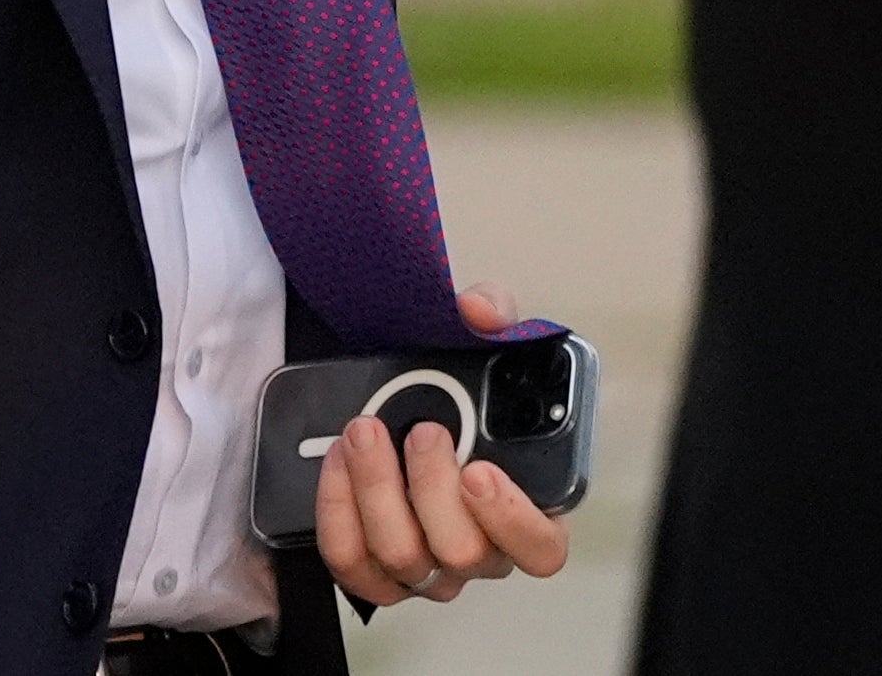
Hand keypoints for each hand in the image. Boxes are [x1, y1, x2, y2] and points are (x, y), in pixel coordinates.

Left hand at [314, 285, 571, 605]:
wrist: (394, 406)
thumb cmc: (457, 393)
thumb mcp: (486, 344)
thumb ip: (495, 318)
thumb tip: (479, 310)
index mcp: (527, 509)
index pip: (542, 549)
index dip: (514, 519)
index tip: (480, 472)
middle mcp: (480, 550)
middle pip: (463, 552)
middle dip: (431, 487)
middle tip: (418, 431)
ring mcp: (428, 568)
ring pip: (403, 557)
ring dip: (377, 491)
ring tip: (364, 434)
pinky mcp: (375, 572)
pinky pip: (352, 562)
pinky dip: (338, 511)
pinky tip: (339, 463)